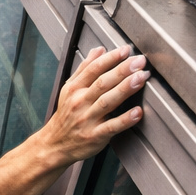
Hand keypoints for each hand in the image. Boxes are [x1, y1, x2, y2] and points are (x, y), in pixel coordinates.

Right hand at [38, 45, 148, 164]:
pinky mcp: (95, 136)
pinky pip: (111, 127)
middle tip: (139, 61)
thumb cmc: (66, 116)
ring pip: (107, 102)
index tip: (125, 50)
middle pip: (102, 83)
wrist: (54, 145)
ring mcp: (87, 120)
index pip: (93, 69)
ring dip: (125, 89)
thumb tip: (99, 50)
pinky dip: (125, 119)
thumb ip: (84, 69)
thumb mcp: (69, 90)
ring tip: (141, 78)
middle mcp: (80, 103)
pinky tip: (137, 112)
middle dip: (122, 70)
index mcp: (74, 89)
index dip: (110, 58)